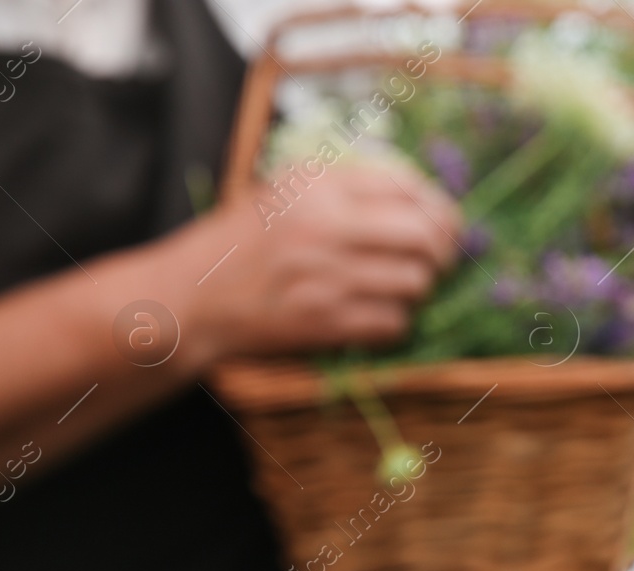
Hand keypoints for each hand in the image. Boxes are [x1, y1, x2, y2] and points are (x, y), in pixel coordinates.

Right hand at [171, 161, 462, 363]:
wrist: (190, 298)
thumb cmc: (242, 244)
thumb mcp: (285, 191)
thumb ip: (347, 186)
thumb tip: (421, 196)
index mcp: (317, 185)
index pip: (408, 186)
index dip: (439, 207)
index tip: (444, 222)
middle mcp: (325, 226)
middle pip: (425, 235)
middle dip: (443, 250)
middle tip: (439, 259)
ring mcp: (327, 277)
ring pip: (416, 281)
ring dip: (418, 288)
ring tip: (399, 287)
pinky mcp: (327, 323)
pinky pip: (395, 322)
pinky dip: (395, 320)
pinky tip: (377, 313)